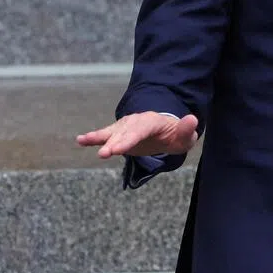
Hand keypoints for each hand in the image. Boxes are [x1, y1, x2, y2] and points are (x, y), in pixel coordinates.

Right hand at [76, 111, 199, 158]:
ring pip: (112, 133)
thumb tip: (192, 119)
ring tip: (84, 140)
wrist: (165, 131)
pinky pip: (105, 135)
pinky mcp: (118, 134)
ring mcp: (125, 127)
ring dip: (100, 138)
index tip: (120, 149)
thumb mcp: (185, 136)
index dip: (130, 139)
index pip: (141, 130)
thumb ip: (187, 130)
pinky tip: (80, 140)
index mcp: (152, 122)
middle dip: (114, 142)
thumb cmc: (175, 136)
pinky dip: (93, 137)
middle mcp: (136, 122)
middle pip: (124, 132)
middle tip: (104, 154)